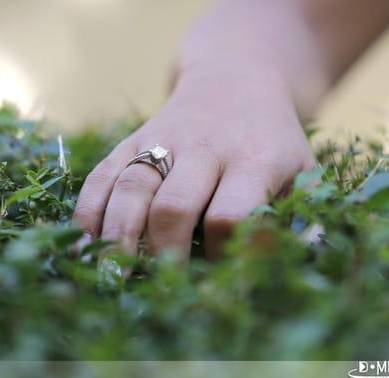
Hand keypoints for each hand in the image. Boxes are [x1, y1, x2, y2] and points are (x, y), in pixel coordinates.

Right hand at [73, 69, 315, 259]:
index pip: (231, 216)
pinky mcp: (133, 138)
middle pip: (174, 206)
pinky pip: (104, 174)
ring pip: (132, 188)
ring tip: (111, 276)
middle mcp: (205, 148)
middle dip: (164, 253)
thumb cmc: (272, 141)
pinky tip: (86, 241)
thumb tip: (273, 268)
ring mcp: (163, 139)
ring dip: (118, 236)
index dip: (221, 255)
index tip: (218, 280)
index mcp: (253, 160)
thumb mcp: (302, 170)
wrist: (236, 79)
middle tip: (162, 287)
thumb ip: (296, 216)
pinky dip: (90, 209)